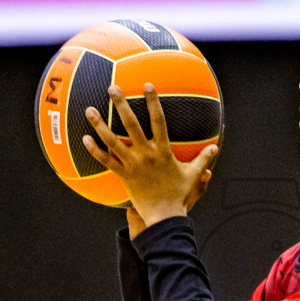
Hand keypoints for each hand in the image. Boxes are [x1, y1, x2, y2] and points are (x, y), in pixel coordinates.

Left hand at [85, 84, 217, 227]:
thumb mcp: (193, 175)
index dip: (153, 101)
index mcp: (163, 150)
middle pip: (131, 123)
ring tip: (89, 109)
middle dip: (121, 104)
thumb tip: (215, 148)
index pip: (159, 120)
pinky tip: (84, 139)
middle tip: (112, 88)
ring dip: (99, 124)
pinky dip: (95, 150)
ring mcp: (133, 164)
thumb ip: (203, 159)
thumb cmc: (178, 195)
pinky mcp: (123, 175)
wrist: (164, 215)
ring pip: (112, 140)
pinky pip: (106, 161)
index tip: (147, 85)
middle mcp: (146, 153)